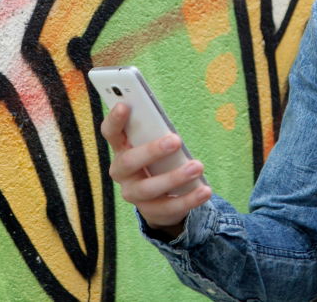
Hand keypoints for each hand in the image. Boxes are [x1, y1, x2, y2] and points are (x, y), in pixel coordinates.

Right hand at [100, 103, 212, 236]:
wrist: (162, 198)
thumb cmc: (159, 159)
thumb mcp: (156, 144)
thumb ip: (157, 134)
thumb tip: (170, 129)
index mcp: (122, 148)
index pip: (111, 132)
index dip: (114, 120)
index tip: (125, 105)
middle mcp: (122, 172)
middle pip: (128, 162)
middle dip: (151, 151)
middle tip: (176, 140)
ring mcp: (133, 194)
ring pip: (149, 188)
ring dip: (174, 177)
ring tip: (197, 167)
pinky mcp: (150, 211)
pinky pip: (168, 207)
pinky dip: (189, 199)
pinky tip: (205, 190)